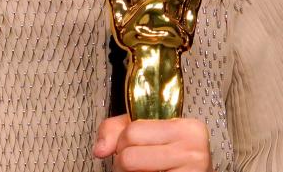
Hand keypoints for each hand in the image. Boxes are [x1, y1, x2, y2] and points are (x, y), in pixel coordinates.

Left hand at [94, 114, 211, 171]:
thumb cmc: (171, 153)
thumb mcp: (146, 129)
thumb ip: (116, 129)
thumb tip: (100, 149)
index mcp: (187, 127)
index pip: (132, 132)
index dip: (123, 142)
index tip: (133, 146)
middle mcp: (193, 150)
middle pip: (129, 156)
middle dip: (123, 161)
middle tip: (136, 164)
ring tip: (143, 170)